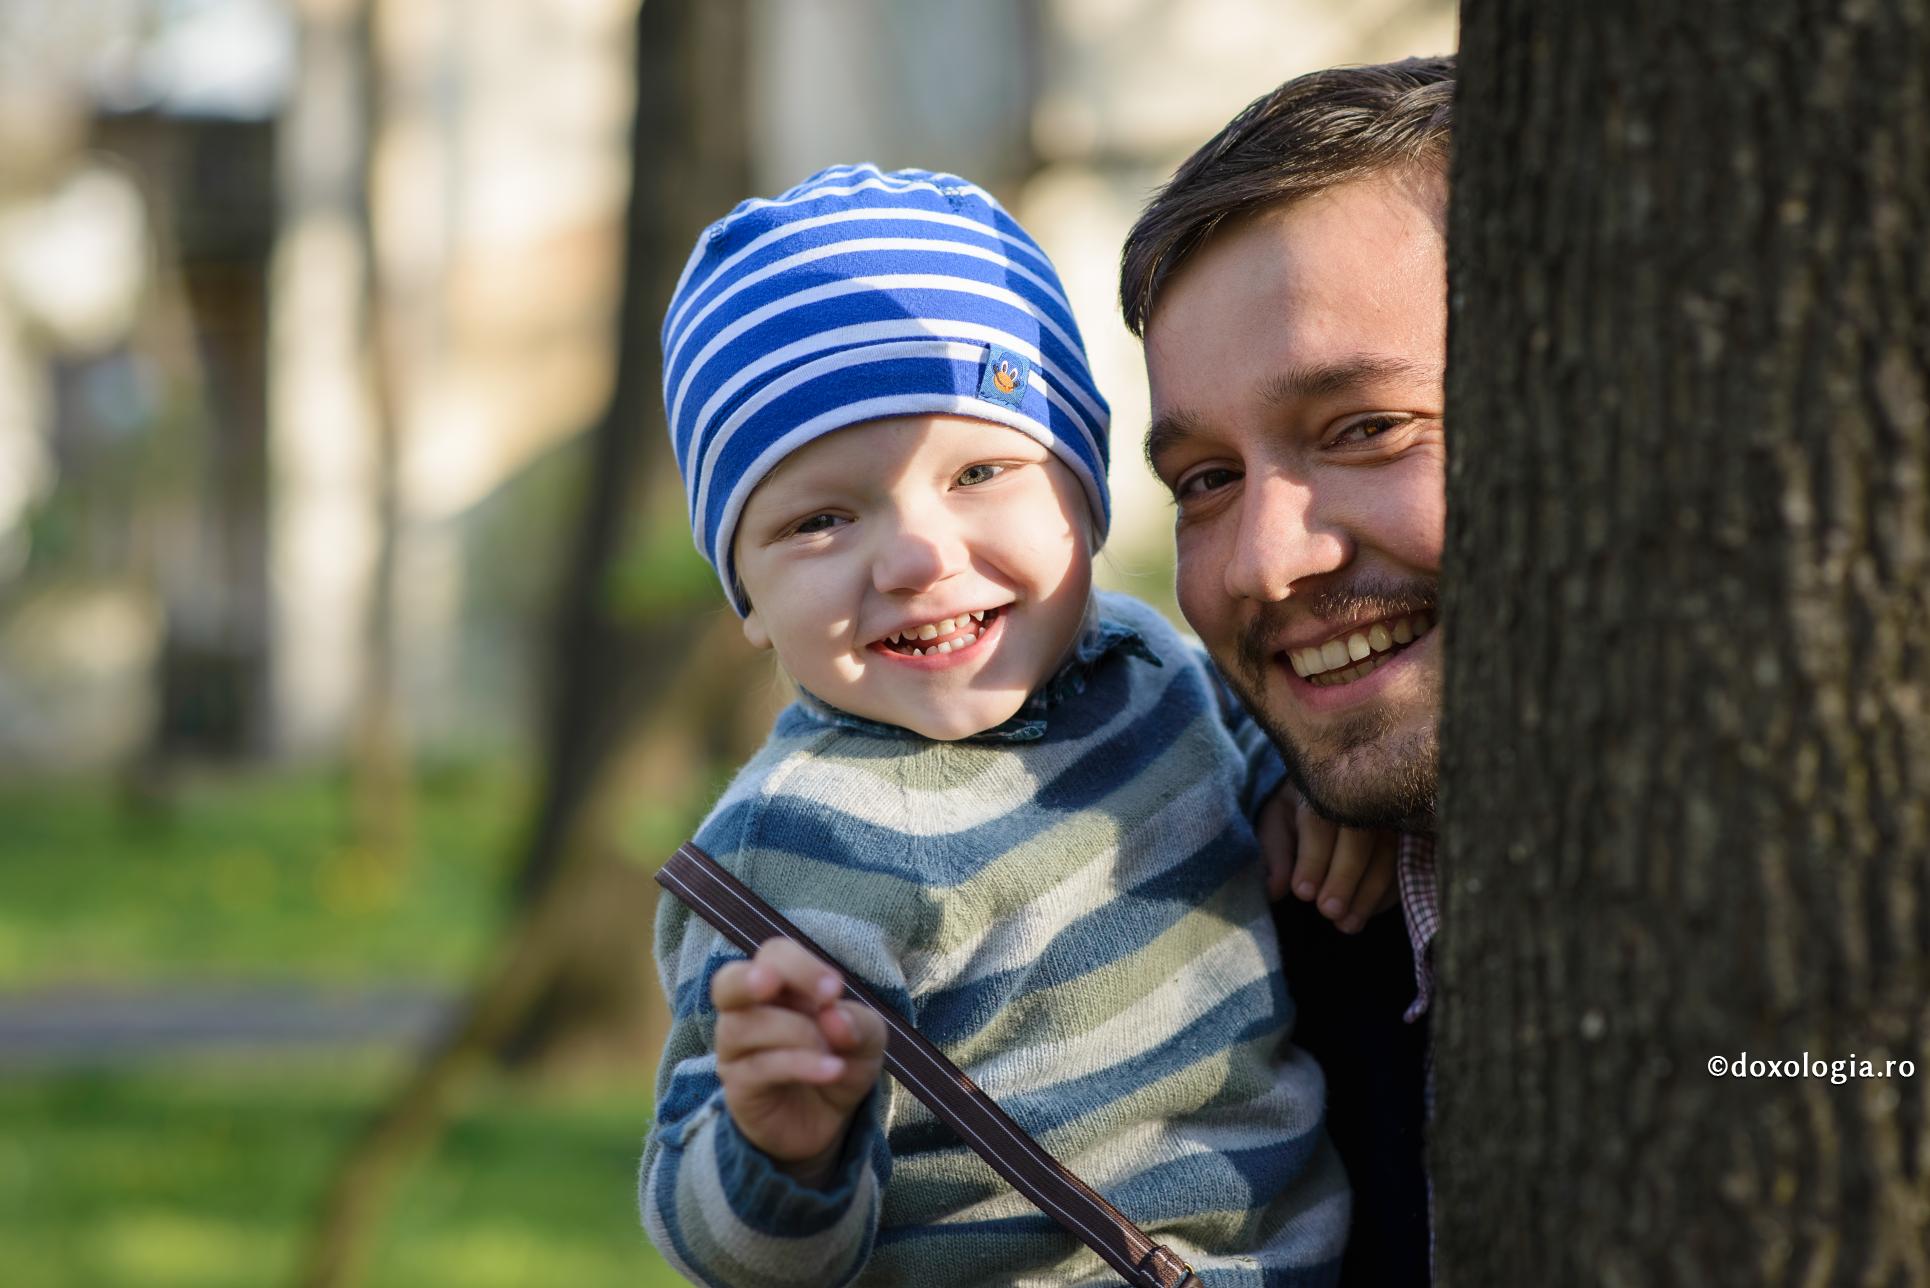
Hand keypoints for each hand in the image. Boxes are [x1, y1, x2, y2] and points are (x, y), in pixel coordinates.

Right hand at [712, 937, 887, 1185]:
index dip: (800, 965)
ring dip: (795, 1032)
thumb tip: (833, 1016)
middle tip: (777, 985)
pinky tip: (832, 1070)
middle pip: (727, 982)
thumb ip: (857, 1022)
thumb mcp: (867, 1039)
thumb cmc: (840, 1060)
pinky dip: (800, 1065)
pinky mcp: (739, 1088)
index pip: (773, 955)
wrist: (830, 1121)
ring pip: (744, 1026)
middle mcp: (748, 1012)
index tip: (835, 990)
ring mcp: (737, 1051)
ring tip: (832, 1053)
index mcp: (779, 987)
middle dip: (754, 979)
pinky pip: (760, 1067)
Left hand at [1257, 787, 1400, 933]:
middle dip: (1345, 878)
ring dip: (1369, 893)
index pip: (1321, 820)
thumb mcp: (1278, 819)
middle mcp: (1365, 790)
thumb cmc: (1303, 805)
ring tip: (1347, 924)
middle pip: (1361, 836)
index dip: (1313, 859)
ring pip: (1390, 853)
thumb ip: (1276, 852)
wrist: (1340, 782)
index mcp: (1323, 782)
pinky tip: (1367, 913)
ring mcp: (1397, 809)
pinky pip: (1411, 863)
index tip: (1303, 893)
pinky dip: (1389, 893)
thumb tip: (1275, 890)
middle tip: (1328, 912)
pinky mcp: (1417, 830)